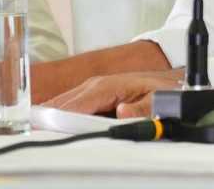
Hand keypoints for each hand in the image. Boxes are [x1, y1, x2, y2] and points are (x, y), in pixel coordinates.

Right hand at [43, 70, 182, 117]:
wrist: (168, 80)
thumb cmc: (161, 88)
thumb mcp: (158, 100)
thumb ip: (141, 109)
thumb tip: (122, 112)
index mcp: (107, 86)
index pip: (75, 105)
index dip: (61, 119)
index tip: (51, 130)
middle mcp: (94, 85)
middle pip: (61, 104)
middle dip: (50, 120)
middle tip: (45, 134)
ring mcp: (90, 89)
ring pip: (60, 104)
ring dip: (53, 118)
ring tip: (48, 131)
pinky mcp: (89, 94)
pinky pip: (67, 105)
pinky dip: (60, 115)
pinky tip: (56, 126)